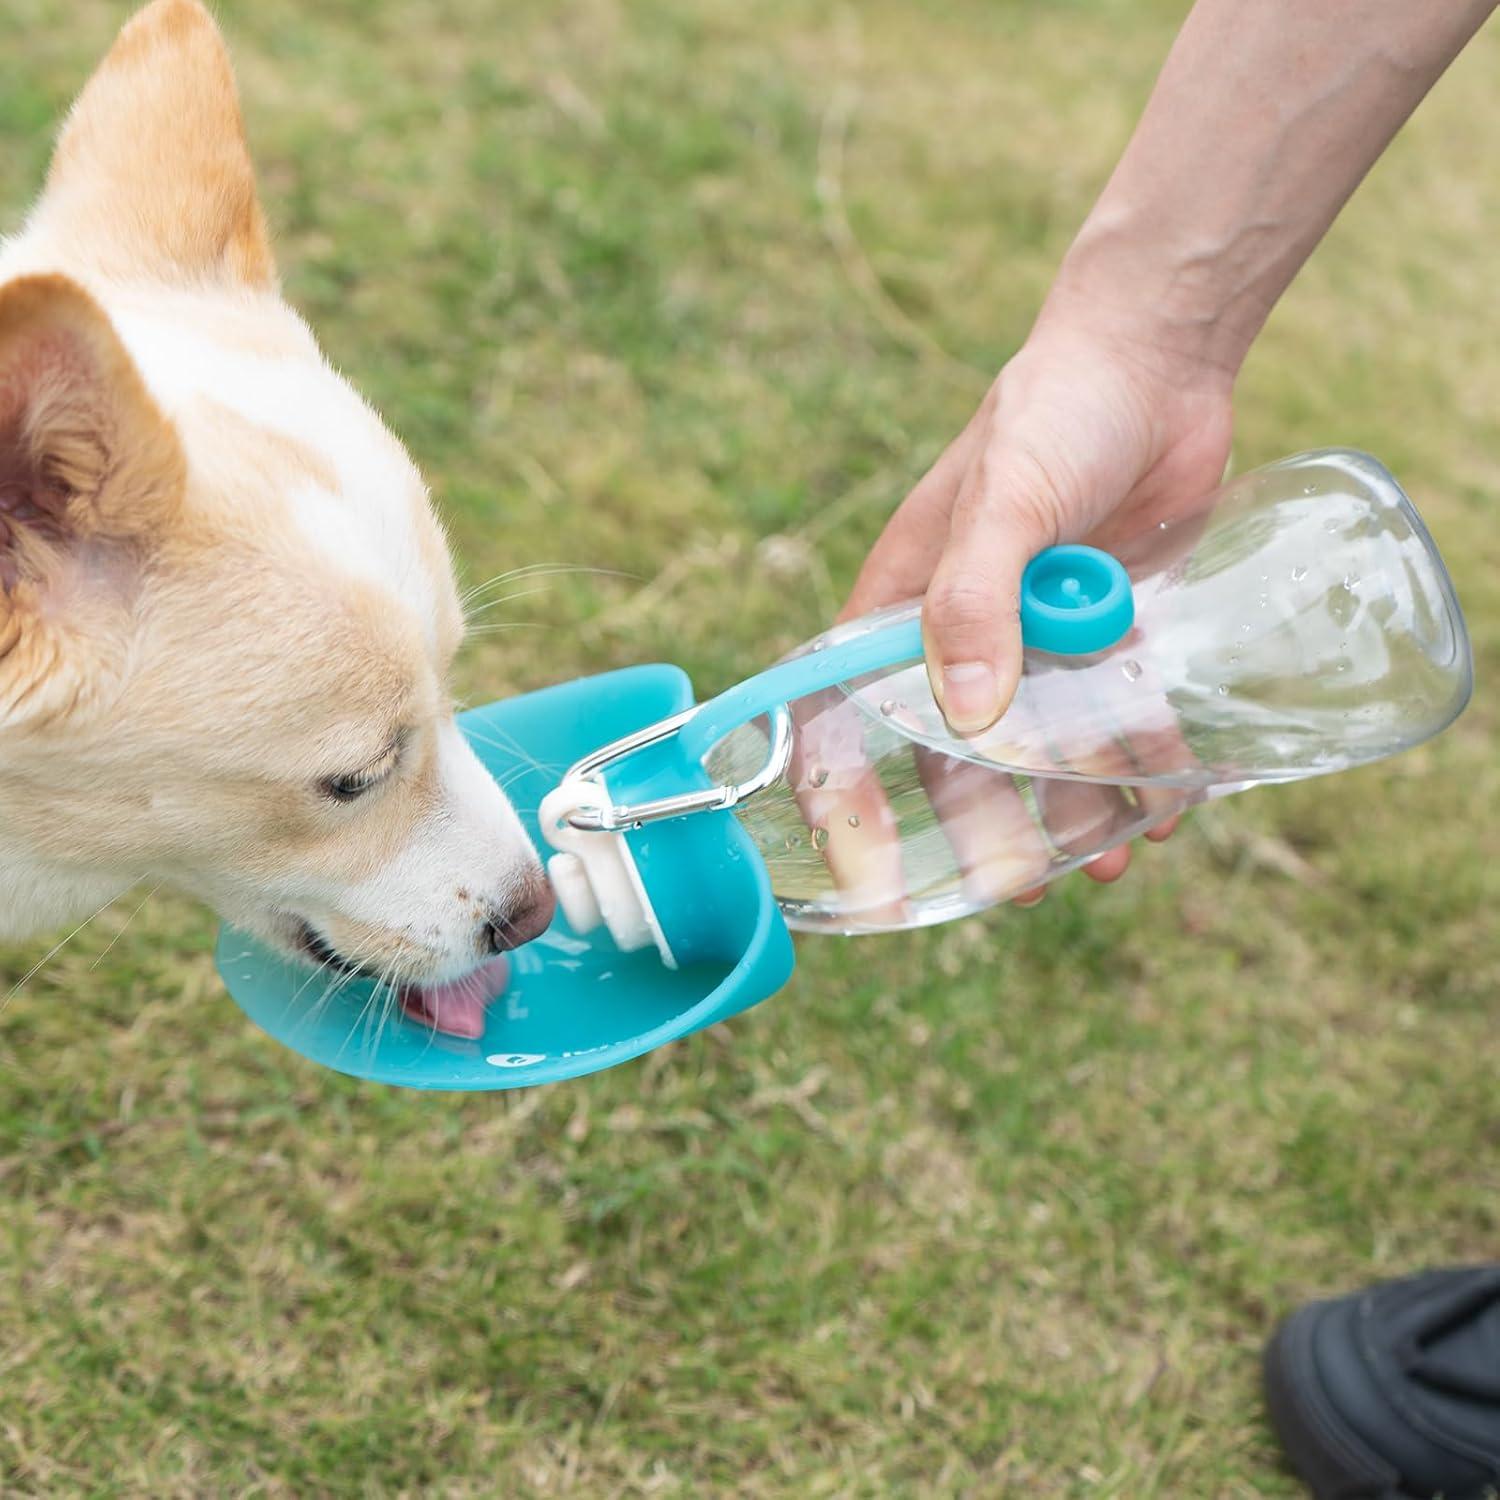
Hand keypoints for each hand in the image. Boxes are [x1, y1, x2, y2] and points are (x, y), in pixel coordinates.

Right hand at [844, 300, 1234, 893]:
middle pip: (959, 752)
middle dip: (984, 825)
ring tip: (1112, 861)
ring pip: (1048, 746)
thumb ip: (975, 601)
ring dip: (1074, 808)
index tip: (870, 874)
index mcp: (905, 604)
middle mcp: (966, 632)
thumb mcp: (1006, 503)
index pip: (852, 715)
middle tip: (1016, 887)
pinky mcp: (1110, 632)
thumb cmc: (1057, 412)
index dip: (849, 797)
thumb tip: (968, 718)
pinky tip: (1173, 801)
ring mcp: (1042, 636)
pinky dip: (1144, 761)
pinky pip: (1121, 715)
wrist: (1159, 357)